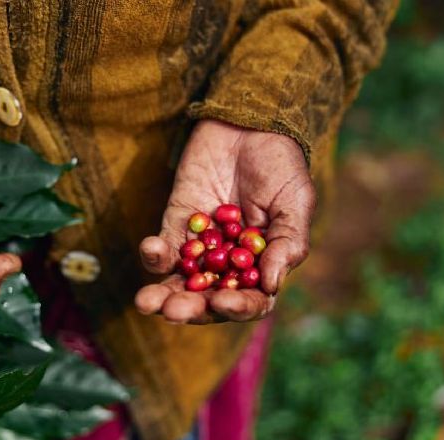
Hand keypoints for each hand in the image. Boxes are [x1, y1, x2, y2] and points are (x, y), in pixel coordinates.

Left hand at [135, 120, 315, 323]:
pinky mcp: (176, 227)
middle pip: (207, 300)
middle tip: (173, 311)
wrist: (250, 125)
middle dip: (190, 309)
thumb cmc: (281, 166)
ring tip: (148, 302)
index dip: (237, 308)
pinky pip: (162, 251)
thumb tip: (270, 285)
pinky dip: (154, 255)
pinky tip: (152, 249)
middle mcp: (229, 267)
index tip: (223, 301)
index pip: (250, 301)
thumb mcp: (295, 203)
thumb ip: (287, 244)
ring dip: (162, 295)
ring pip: (179, 283)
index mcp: (262, 268)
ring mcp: (201, 250)